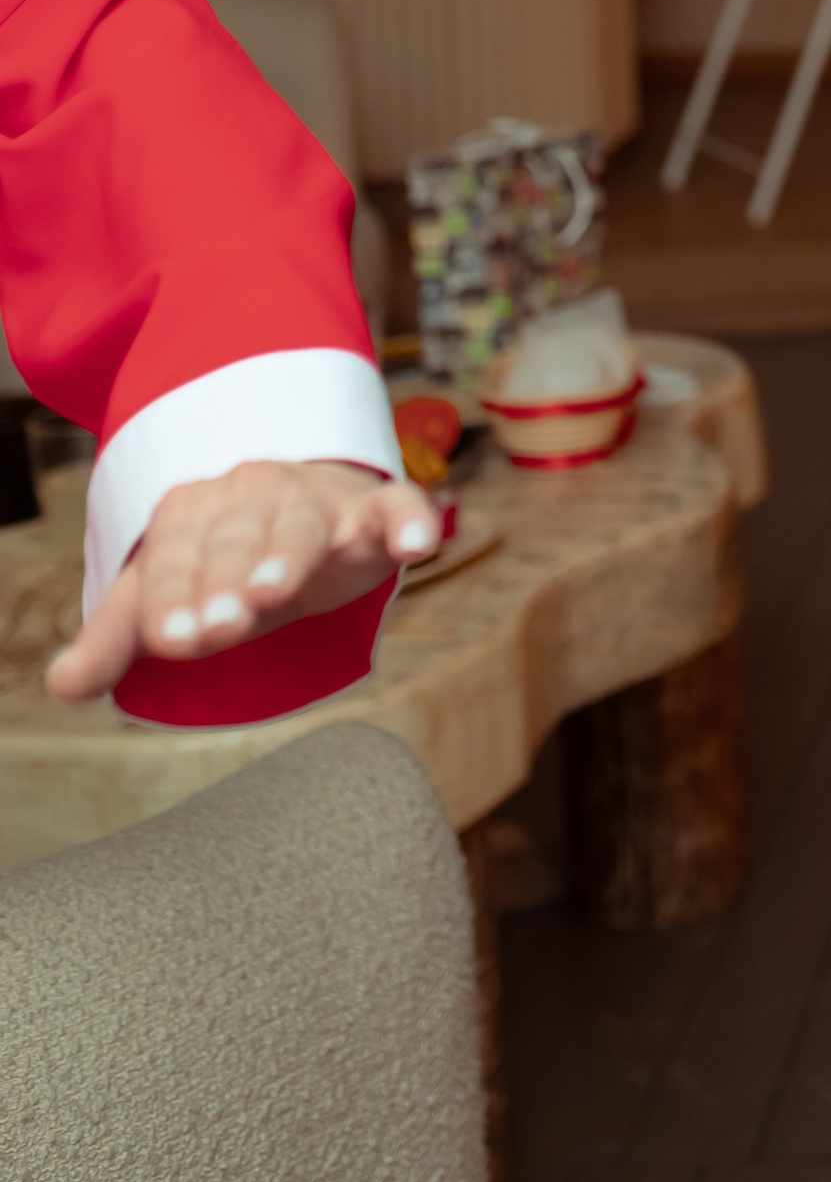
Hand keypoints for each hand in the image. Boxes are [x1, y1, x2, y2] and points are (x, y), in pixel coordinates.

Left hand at [46, 458, 441, 704]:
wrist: (296, 510)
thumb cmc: (224, 563)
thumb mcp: (171, 598)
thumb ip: (118, 639)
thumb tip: (63, 687)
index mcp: (192, 512)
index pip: (175, 558)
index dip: (173, 599)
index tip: (171, 640)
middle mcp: (252, 494)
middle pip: (236, 540)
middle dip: (226, 581)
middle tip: (219, 626)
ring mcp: (317, 499)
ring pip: (304, 522)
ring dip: (289, 554)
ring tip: (276, 590)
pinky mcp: (374, 508)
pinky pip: (396, 504)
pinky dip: (408, 519)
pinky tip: (414, 545)